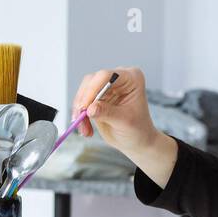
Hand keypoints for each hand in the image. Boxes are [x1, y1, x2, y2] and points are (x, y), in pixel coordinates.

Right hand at [71, 67, 177, 185]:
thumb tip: (90, 109)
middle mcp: (118, 78)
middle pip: (91, 81)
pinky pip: (82, 101)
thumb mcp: (124, 122)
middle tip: (80, 119)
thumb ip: (107, 113)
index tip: (85, 107)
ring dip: (80, 110)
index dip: (93, 89)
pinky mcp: (96, 96)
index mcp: (132, 78)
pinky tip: (86, 128)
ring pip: (83, 91)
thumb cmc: (138, 129)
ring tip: (84, 129)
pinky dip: (80, 115)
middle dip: (84, 101)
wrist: (136, 140)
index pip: (107, 76)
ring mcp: (106, 86)